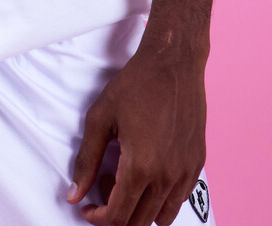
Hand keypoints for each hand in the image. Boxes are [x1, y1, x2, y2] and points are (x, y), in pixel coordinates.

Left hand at [65, 40, 206, 225]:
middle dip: (116, 214)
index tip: (87, 208)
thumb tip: (74, 194)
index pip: (118, 216)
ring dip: (140, 208)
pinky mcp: (197, 163)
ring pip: (162, 217)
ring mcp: (186, 172)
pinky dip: (161, 198)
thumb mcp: (100, 118)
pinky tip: (149, 171)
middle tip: (104, 184)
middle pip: (139, 222)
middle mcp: (167, 176)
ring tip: (127, 178)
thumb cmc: (136, 84)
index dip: (98, 218)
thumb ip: (87, 160)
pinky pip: (180, 198)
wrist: (173, 62)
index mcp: (141, 167)